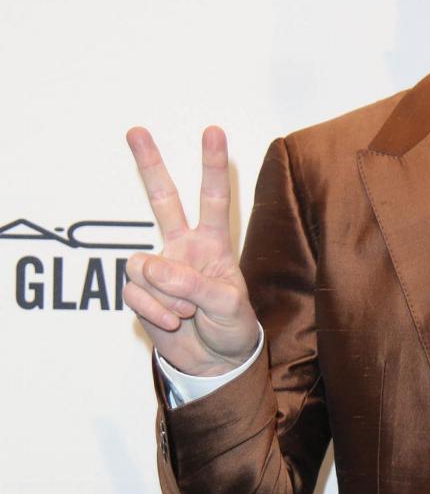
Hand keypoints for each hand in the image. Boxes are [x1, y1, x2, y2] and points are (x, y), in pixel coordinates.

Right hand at [124, 125, 259, 375]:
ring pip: (142, 264)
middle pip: (163, 199)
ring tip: (186, 313)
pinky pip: (135, 293)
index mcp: (213, 244)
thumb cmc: (231, 328)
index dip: (212, 166)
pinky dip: (153, 312)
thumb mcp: (226, 306)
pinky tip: (172, 322)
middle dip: (150, 165)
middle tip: (135, 130)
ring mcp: (159, 269)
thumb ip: (192, 284)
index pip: (213, 199)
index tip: (213, 131)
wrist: (215, 363)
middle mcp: (183, 248)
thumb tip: (149, 266)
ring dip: (164, 294)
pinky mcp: (140, 292)